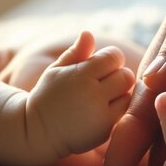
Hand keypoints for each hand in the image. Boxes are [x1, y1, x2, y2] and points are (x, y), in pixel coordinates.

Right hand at [27, 31, 134, 164]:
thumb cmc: (48, 96)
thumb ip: (75, 52)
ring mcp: (100, 115)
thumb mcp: (56, 71)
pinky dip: (116, 111)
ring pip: (128, 95)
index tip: (100, 66)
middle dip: (118, 76)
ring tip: (102, 97)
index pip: (114, 57)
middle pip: (126, 76)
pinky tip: (100, 111)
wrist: (38, 132)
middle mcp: (92, 94)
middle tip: (104, 82)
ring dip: (120, 94)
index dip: (110, 59)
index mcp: (81, 75)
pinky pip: (123, 114)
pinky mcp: (105, 130)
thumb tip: (88, 33)